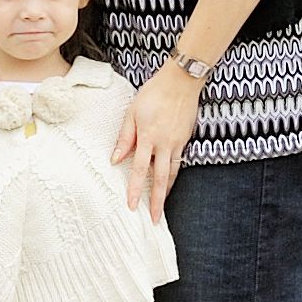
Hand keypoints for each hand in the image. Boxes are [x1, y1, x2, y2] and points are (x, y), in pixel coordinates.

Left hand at [123, 65, 200, 217]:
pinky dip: (173, 175)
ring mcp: (178, 142)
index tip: (132, 206)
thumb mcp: (132, 112)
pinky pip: (179, 162)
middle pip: (160, 179)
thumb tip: (115, 159)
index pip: (139, 169)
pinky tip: (168, 182)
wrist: (182, 81)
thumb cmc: (153, 93)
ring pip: (172, 173)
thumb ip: (124, 137)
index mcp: (148, 137)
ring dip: (166, 192)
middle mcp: (164, 143)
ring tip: (161, 206)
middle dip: (157, 202)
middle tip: (155, 220)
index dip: (135, 189)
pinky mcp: (186, 139)